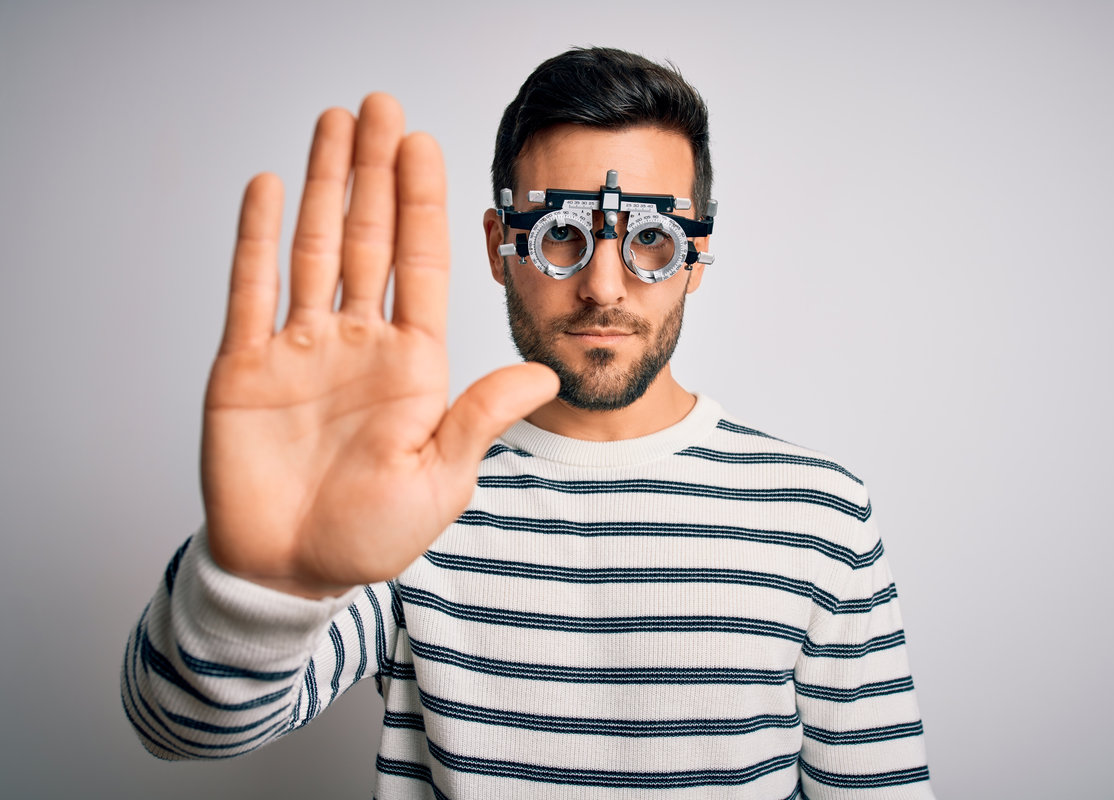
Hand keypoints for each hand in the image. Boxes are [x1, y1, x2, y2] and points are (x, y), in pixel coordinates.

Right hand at [200, 94, 557, 598]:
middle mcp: (358, 343)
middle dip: (376, 171)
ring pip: (315, 246)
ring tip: (334, 124)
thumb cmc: (371, 535)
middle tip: (381, 106)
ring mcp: (301, 349)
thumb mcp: (440, 478)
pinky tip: (268, 188)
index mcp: (412, 364)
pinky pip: (250, 289)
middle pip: (370, 238)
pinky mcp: (245, 366)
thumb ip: (481, 418)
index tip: (425, 145)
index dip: (422, 202)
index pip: (420, 263)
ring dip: (325, 185)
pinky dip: (256, 238)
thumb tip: (546, 375)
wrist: (293, 571)